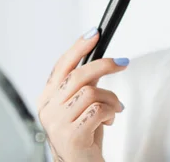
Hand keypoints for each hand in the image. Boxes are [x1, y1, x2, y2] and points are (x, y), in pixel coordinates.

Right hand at [37, 28, 127, 161]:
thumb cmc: (83, 135)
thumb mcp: (79, 105)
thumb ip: (83, 84)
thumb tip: (100, 61)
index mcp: (47, 98)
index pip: (61, 65)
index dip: (78, 47)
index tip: (94, 34)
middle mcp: (48, 109)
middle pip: (78, 75)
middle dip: (104, 65)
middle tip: (122, 62)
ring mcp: (57, 123)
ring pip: (91, 92)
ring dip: (111, 98)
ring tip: (115, 108)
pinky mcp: (72, 136)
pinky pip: (98, 110)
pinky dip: (111, 112)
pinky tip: (110, 120)